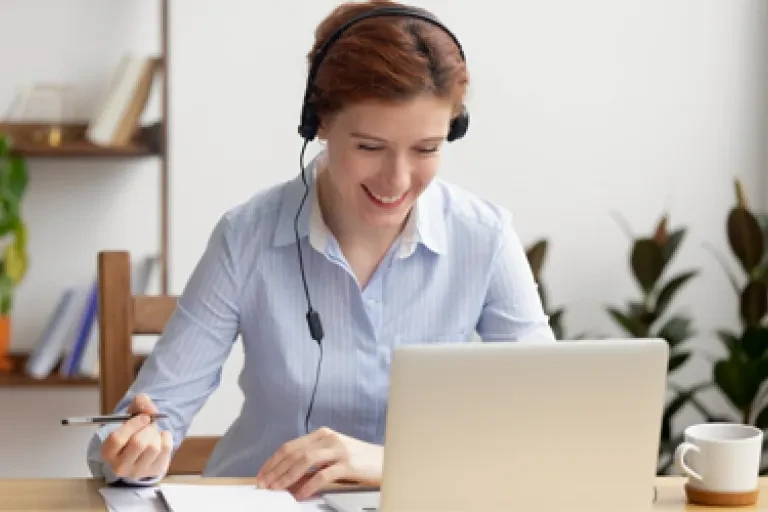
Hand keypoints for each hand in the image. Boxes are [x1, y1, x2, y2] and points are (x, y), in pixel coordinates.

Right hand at [100, 393, 173, 480]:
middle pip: (138, 443)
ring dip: (156, 434)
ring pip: (153, 447)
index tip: (144, 417)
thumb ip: (140, 403)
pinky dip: (166, 438)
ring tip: (152, 433)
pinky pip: (166, 449)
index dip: (133, 424)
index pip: (117, 439)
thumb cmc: (133, 430)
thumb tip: (151, 410)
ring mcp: (138, 471)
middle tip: (149, 424)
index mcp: (107, 452)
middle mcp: (119, 466)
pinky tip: (160, 439)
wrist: (142, 449)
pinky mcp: (154, 471)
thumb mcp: (131, 413)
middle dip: (147, 428)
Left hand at [255, 427, 382, 499]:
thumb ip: (312, 464)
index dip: (273, 461)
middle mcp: (328, 438)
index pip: (290, 446)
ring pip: (305, 460)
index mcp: (322, 434)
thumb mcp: (332, 457)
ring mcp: (339, 450)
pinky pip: (323, 475)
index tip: (262, 474)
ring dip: (287, 476)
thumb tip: (288, 479)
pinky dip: (308, 486)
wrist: (386, 461)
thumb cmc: (358, 461)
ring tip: (277, 488)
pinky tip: (300, 495)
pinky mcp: (348, 464)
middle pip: (294, 452)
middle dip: (275, 469)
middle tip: (265, 484)